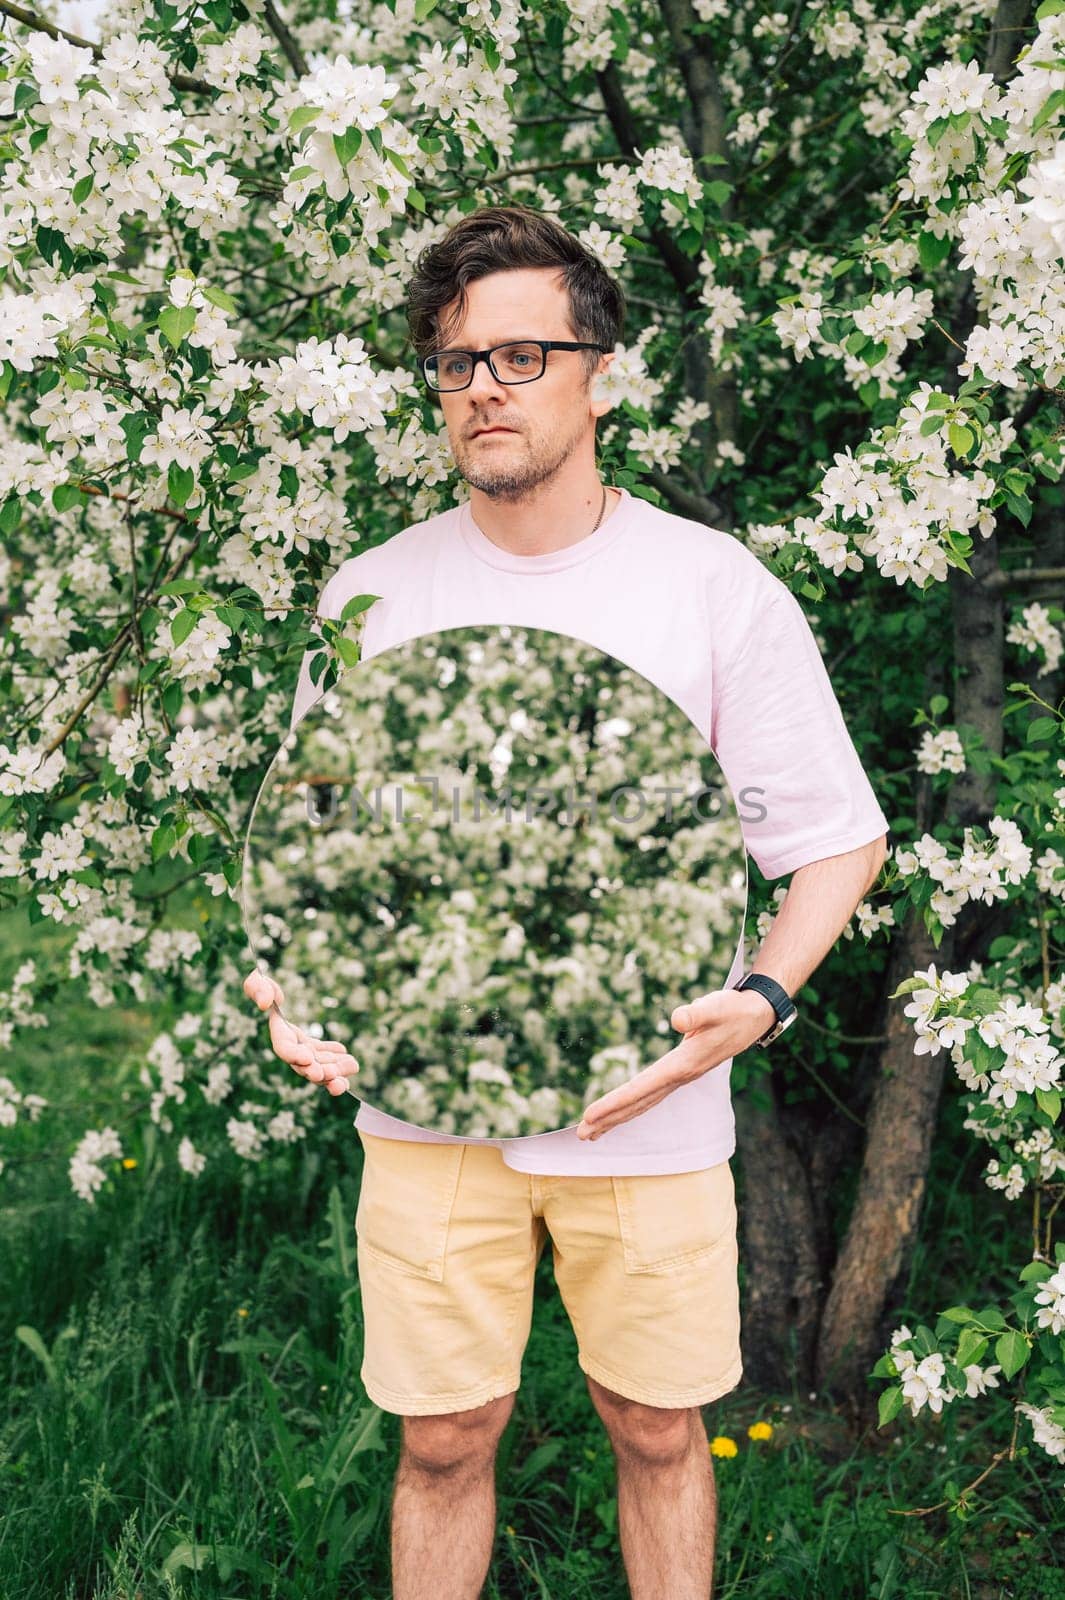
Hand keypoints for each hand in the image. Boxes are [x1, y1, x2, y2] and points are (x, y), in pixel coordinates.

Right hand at [243, 968, 360, 1097]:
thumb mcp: (256, 979)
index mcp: (276, 1031)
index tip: (307, 1058)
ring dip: (334, 1069)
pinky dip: (335, 1056)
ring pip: (318, 1063)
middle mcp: (288, 1044)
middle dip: (317, 1072)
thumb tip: (265, 1003)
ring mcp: (299, 1046)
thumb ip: (259, 988)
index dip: (294, 1055)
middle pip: (303, 1065)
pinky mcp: (309, 1044)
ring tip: (352, 1066)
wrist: (269, 985)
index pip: (283, 1048)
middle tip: (332, 1076)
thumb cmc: (262, 980)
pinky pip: (322, 1054)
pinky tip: (347, 1053)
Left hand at [575, 987, 776, 1140]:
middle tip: (580, 1134)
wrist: (753, 1018)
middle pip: (638, 1104)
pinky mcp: (679, 1073)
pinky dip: (631, 1105)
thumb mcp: (716, 1006)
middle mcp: (679, 1077)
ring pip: (643, 1103)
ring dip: (617, 1118)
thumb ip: (696, 1012)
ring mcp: (680, 1078)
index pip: (641, 1088)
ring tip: (591, 1132)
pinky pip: (649, 1095)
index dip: (615, 1102)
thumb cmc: (732, 1010)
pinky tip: (619, 1112)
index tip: (590, 1114)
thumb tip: (676, 1018)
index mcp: (683, 1066)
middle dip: (609, 1119)